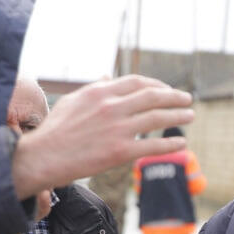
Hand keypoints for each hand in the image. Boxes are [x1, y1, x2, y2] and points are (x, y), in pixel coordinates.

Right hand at [13, 76, 192, 197]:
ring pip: (157, 118)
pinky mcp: (119, 151)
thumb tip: (109, 76)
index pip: (137, 82)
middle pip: (153, 96)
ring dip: (178, 116)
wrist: (43, 156)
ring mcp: (116, 129)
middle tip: (188, 100)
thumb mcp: (73, 101)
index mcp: (100, 92)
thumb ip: (94, 88)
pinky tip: (181, 143)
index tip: (167, 91)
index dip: (157, 85)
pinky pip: (152, 145)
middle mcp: (111, 106)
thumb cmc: (55, 130)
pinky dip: (170, 144)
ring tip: (190, 116)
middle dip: (175, 97)